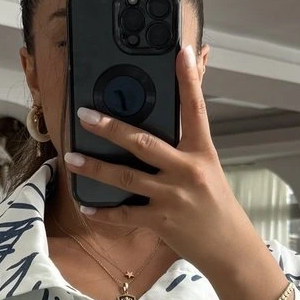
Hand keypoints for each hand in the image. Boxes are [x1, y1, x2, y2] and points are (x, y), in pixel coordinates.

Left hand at [63, 44, 253, 276]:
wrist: (229, 247)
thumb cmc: (216, 204)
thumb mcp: (208, 167)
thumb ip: (189, 142)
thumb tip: (177, 117)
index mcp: (202, 152)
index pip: (195, 108)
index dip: (189, 79)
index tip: (181, 51)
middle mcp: (187, 171)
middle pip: (144, 143)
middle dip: (111, 128)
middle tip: (85, 115)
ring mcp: (173, 197)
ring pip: (126, 178)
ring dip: (94, 168)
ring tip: (70, 157)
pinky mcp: (162, 221)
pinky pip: (125, 215)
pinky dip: (104, 213)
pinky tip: (86, 206)